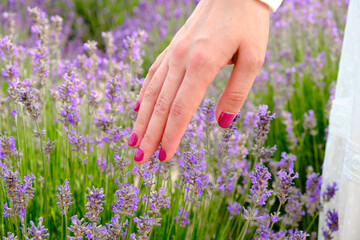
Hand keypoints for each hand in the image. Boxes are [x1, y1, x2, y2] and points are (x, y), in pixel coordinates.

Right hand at [128, 0, 269, 162]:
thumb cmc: (249, 24)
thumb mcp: (253, 58)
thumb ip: (237, 93)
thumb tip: (222, 124)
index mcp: (202, 63)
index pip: (182, 108)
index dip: (172, 135)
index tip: (165, 156)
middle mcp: (181, 59)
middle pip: (161, 105)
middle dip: (149, 134)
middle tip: (140, 159)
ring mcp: (173, 52)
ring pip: (152, 92)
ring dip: (141, 119)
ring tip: (132, 141)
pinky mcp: (173, 48)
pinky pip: (154, 74)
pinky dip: (144, 94)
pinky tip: (138, 108)